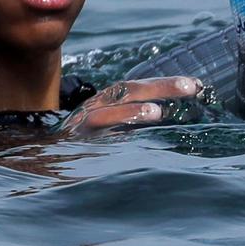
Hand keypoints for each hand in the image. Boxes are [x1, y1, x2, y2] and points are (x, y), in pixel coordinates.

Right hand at [60, 76, 203, 134]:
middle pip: (130, 90)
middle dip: (161, 87)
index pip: (139, 88)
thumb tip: (166, 113)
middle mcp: (96, 106)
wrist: (47, 160)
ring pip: (109, 110)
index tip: (196, 85)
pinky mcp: (75, 141)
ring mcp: (84, 123)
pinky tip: (131, 132)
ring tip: (157, 112)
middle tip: (192, 87)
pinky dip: (114, 128)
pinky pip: (95, 132)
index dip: (165, 84)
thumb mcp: (112, 131)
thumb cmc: (84, 145)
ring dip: (133, 110)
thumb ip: (133, 121)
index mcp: (107, 102)